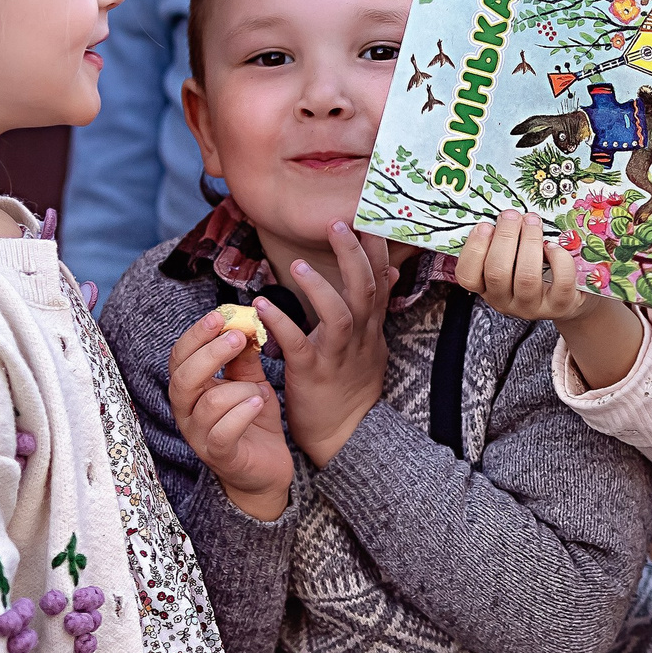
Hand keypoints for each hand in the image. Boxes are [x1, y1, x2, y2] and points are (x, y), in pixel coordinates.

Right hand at [166, 307, 291, 520]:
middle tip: (238, 336)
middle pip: (183, 378)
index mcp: (192, 390)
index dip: (196, 335)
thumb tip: (245, 322)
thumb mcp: (250, 382)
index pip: (180, 358)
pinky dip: (242, 413)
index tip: (220, 315)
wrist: (266, 469)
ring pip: (209, 403)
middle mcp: (187, 413)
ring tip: (260, 391)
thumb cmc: (252, 420)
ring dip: (240, 389)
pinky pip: (223, 431)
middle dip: (210, 353)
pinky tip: (259, 402)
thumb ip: (243, 358)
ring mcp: (200, 436)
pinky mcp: (219, 456)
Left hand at [259, 221, 394, 468]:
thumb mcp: (374, 343)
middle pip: (365, 289)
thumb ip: (377, 306)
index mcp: (371, 327)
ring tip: (296, 265)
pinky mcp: (313, 374)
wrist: (347, 435)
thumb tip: (389, 268)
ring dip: (319, 287)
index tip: (368, 217)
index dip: (375, 248)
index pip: (380, 279)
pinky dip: (281, 323)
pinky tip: (262, 305)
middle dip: (353, 255)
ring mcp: (338, 356)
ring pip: (339, 315)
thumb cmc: (353, 386)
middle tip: (336, 224)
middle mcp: (359, 337)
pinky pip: (298, 345)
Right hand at [455, 210, 591, 323]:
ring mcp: (532, 307)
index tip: (485, 225)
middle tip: (513, 216)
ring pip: (526, 277)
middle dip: (505, 237)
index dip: (474, 249)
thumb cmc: (534, 271)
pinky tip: (555, 246)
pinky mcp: (559, 306)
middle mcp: (505, 302)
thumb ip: (502, 242)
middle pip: (497, 272)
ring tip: (533, 222)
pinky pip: (559, 282)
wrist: (566, 298)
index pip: (467, 276)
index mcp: (487, 288)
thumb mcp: (512, 260)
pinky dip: (558, 259)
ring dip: (530, 242)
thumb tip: (504, 215)